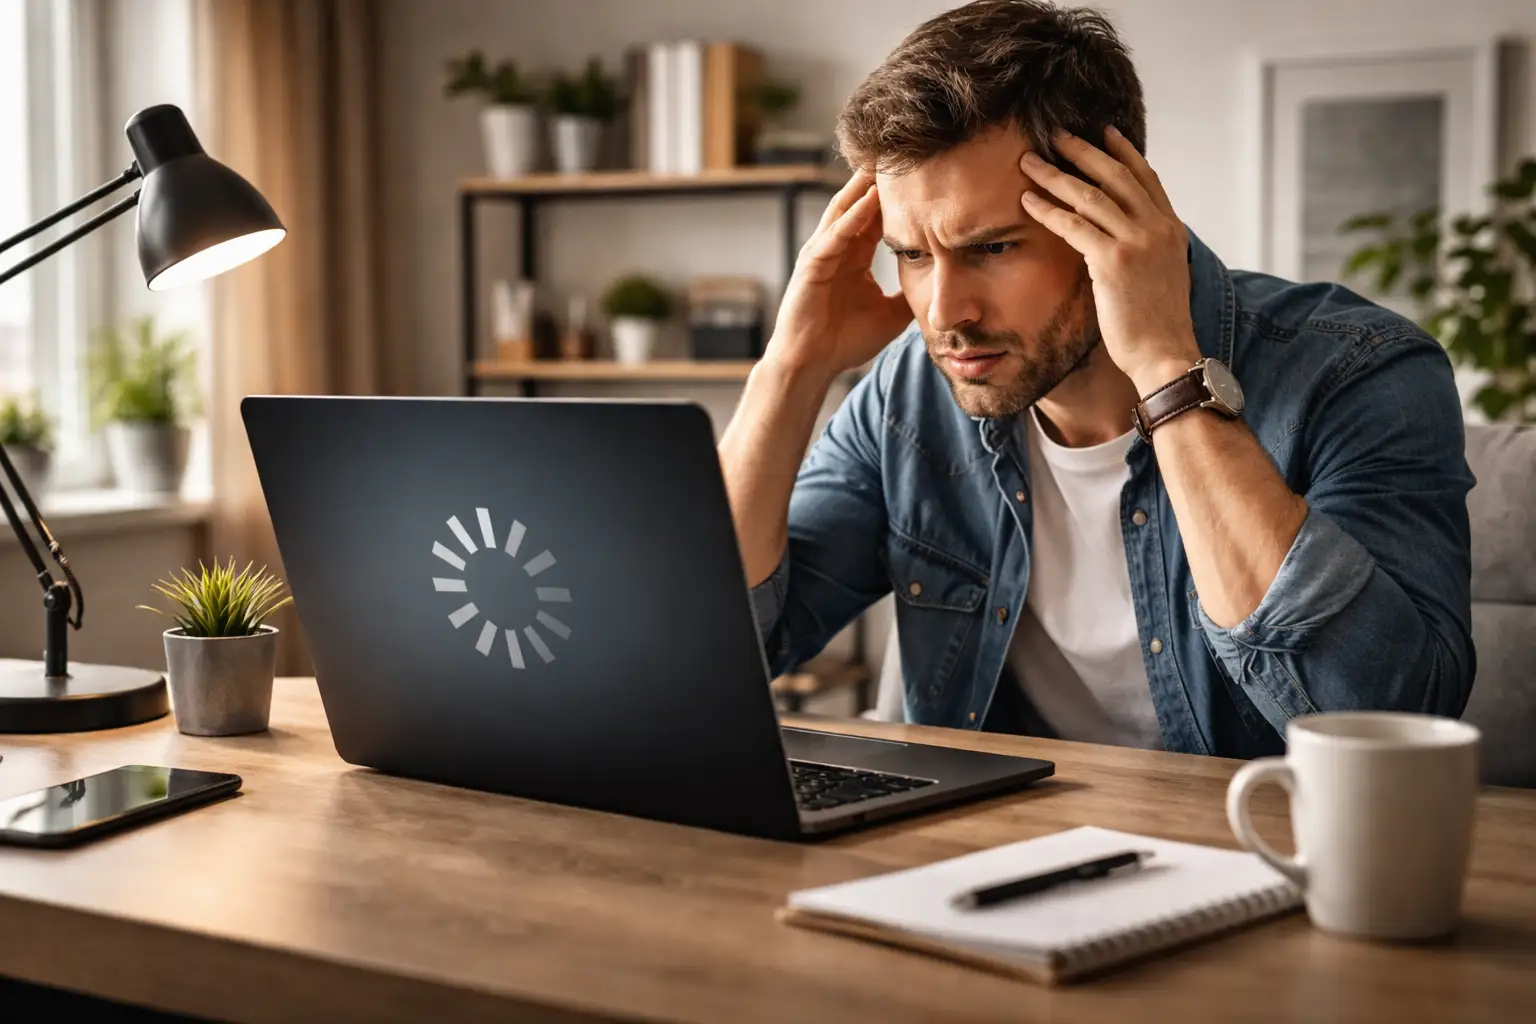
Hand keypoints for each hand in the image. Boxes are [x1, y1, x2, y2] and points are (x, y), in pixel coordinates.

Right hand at [765, 170, 911, 380]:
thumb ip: (909, 294)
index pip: (878, 216)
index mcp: (854, 256)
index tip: (924, 173)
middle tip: (905, 149)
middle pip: (860, 203)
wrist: (813, 365)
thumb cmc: (844, 341)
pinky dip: (852, 217)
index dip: (899, 196)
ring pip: (845, 210)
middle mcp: (837, 248)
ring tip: (885, 160)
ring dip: (864, 186)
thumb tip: (940, 287)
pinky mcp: (812, 265)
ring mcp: (822, 253)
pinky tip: (869, 199)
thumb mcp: (891, 314)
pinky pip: (834, 235)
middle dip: (880, 179)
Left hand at [1019, 128, 1200, 392]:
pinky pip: (1073, 225)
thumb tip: (1123, 240)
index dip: (1122, 152)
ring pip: (1090, 195)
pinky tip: (1027, 201)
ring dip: (1055, 175)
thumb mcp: (1161, 276)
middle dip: (1083, 151)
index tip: (1103, 131)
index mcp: (1170, 229)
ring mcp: (1137, 242)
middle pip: (1115, 175)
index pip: (1145, 178)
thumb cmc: (1156, 326)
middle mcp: (1157, 228)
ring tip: (1030, 161)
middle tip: (1055, 135)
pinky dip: (1048, 210)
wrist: (1165, 354)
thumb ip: (1146, 250)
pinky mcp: (1113, 261)